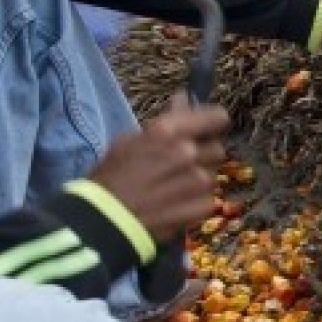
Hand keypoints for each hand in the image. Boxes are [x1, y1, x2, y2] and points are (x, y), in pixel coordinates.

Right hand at [88, 96, 229, 241]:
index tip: (207, 130)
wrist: (103, 223)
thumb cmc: (110, 178)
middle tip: (183, 164)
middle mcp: (189, 153)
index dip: (214, 123)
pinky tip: (177, 204)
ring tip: (175, 187)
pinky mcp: (202, 206)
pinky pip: (210, 197)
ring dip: (199, 178)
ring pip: (213, 173)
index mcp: (170, 131)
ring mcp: (198, 181)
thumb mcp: (129, 140)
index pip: (218, 117)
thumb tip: (184, 98)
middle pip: (217, 148)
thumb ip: (165, 120)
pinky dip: (197, 201)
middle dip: (203, 154)